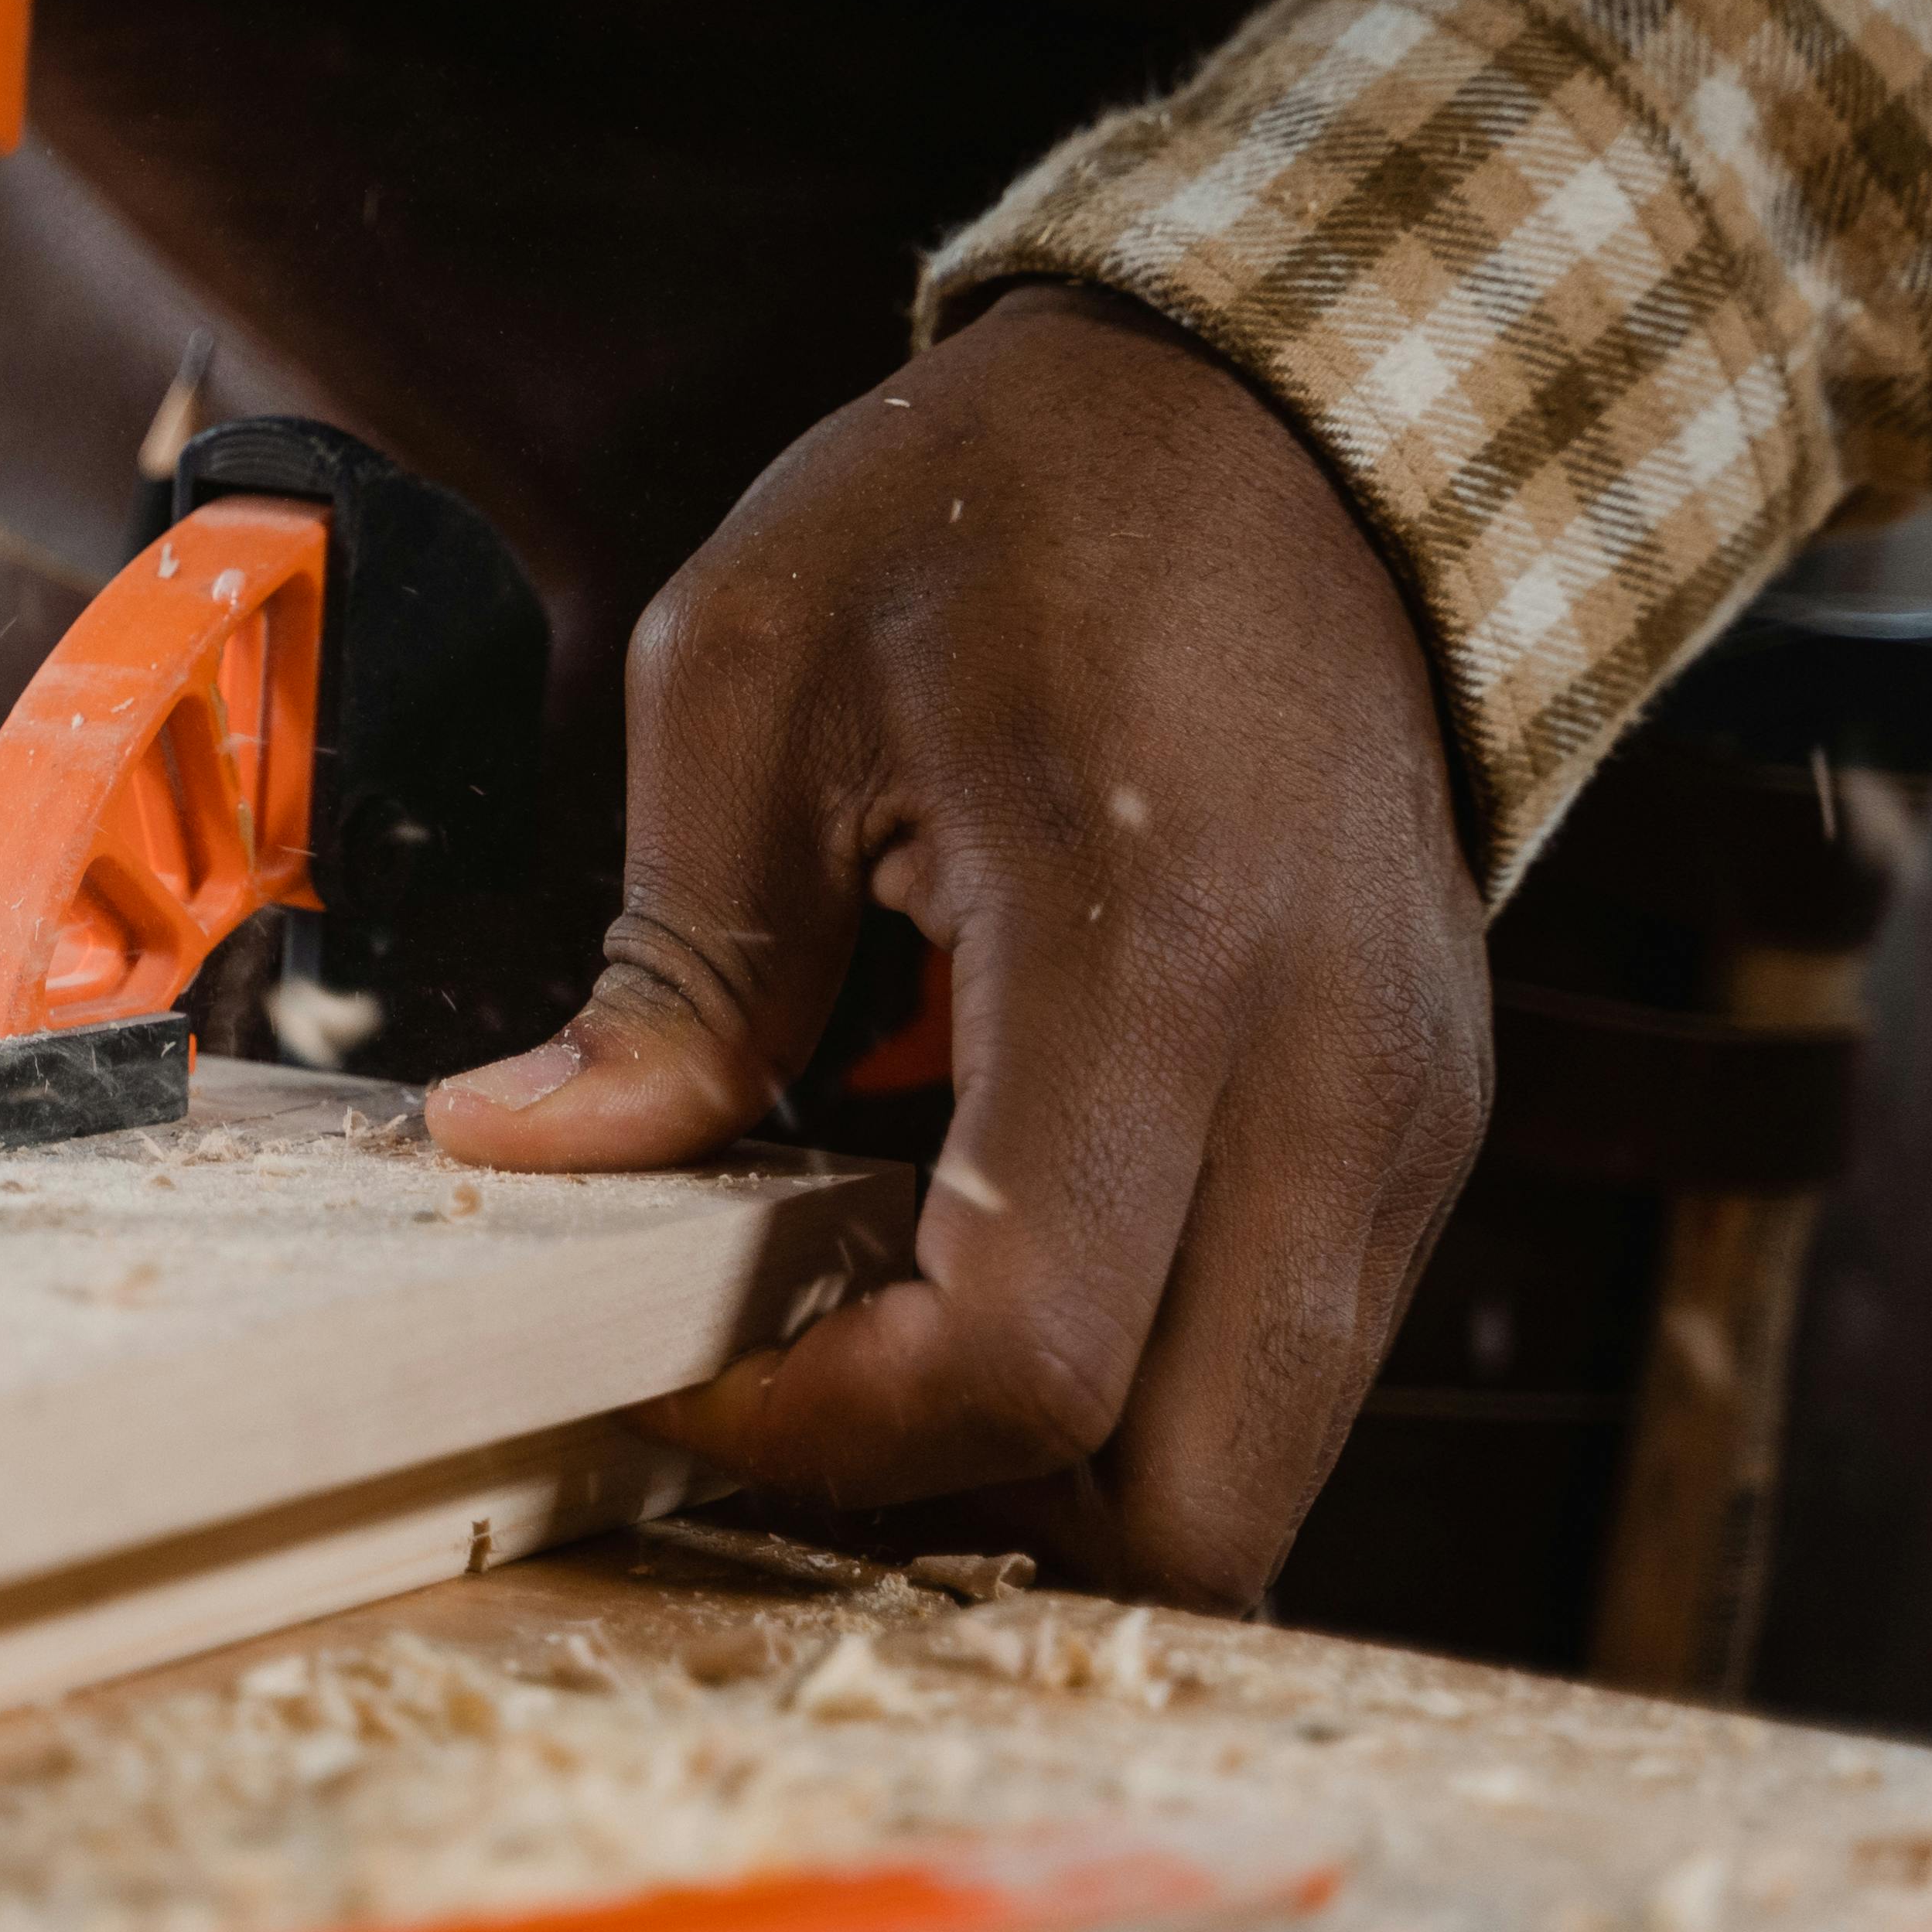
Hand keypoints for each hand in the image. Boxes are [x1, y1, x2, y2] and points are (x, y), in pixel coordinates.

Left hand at [425, 284, 1490, 1608]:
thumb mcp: (757, 676)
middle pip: (1192, 1503)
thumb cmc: (1005, 512)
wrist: (1286, 421)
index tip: (676, 1361)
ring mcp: (1404, 1118)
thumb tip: (516, 1153)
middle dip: (964, 1510)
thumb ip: (664, 958)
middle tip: (777, 1394)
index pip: (1029, 1351)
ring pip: (1258, 1471)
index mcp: (1154, 950)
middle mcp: (1332, 1075)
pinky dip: (1131, 1385)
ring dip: (1054, 1469)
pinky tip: (980, 1245)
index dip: (827, 1424)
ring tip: (868, 1317)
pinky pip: (1286, 1364)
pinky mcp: (1415, 1130)